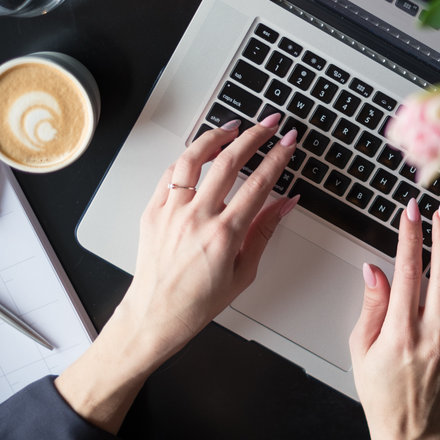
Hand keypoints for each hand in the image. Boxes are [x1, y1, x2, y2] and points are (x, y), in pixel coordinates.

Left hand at [55, 114, 299, 432]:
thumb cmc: (199, 301)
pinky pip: (170, 174)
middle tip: (268, 124)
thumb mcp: (244, 271)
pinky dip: (187, 157)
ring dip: (216, 137)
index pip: (259, 184)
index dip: (277, 157)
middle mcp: (197, 218)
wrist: (155, 315)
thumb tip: (284, 203)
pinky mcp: (152, 212)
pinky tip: (200, 152)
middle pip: (229, 162)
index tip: (287, 142)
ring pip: (194, 159)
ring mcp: (171, 212)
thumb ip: (264, 231)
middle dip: (254, 136)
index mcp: (224, 235)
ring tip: (233, 127)